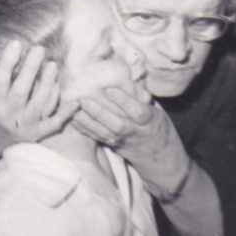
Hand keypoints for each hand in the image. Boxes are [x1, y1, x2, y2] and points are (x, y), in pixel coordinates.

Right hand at [0, 40, 77, 154]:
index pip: (0, 81)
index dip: (8, 62)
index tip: (16, 43)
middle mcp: (10, 116)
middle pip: (22, 91)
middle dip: (31, 70)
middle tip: (39, 49)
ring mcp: (26, 126)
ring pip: (39, 105)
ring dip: (48, 86)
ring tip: (53, 65)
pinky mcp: (39, 134)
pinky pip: (54, 123)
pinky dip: (65, 113)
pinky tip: (75, 101)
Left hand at [73, 87, 190, 199]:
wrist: (164, 164)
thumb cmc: (161, 130)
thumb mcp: (159, 112)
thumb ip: (144, 96)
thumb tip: (132, 72)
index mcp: (150, 121)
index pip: (137, 111)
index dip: (124, 100)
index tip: (109, 89)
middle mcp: (136, 132)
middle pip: (117, 124)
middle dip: (99, 113)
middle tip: (83, 99)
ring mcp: (124, 141)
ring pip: (104, 133)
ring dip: (87, 121)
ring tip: (73, 107)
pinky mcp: (114, 146)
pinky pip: (98, 138)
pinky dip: (84, 129)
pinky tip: (72, 118)